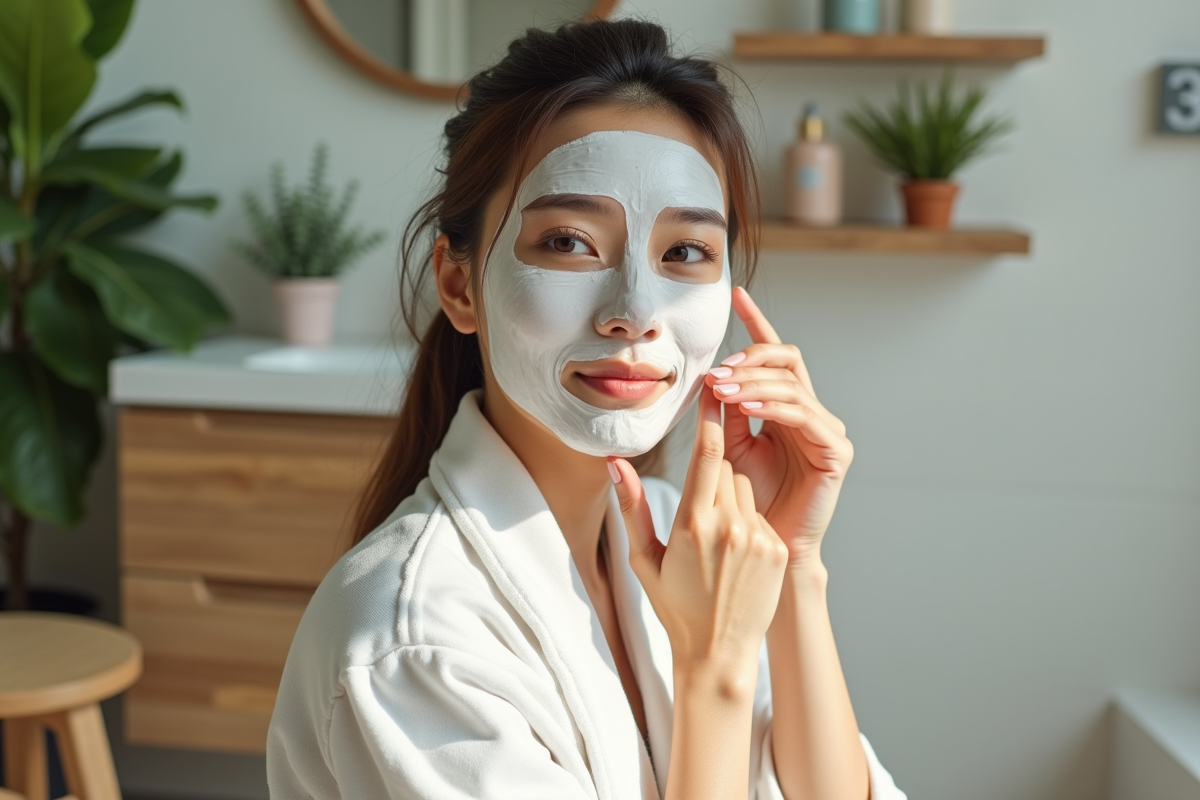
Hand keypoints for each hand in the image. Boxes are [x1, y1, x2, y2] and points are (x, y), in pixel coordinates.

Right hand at [609, 389, 788, 681]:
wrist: (718, 652)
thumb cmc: (674, 606)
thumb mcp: (643, 559)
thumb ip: (632, 506)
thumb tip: (615, 463)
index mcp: (693, 523)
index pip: (708, 453)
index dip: (711, 416)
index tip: (713, 387)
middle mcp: (730, 525)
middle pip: (726, 468)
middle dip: (713, 474)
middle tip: (698, 512)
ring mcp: (758, 537)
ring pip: (746, 489)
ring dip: (731, 499)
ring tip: (716, 542)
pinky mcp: (777, 549)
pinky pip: (761, 514)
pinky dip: (748, 522)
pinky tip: (735, 556)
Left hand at [702, 287, 853, 567]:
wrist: (765, 550)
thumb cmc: (746, 503)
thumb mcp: (729, 449)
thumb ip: (726, 413)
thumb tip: (711, 377)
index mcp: (784, 408)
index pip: (774, 356)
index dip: (758, 323)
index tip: (737, 295)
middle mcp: (809, 413)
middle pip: (786, 360)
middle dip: (751, 358)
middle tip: (718, 370)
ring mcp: (826, 430)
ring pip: (791, 386)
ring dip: (753, 383)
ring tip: (721, 388)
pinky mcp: (836, 451)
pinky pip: (804, 416)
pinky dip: (773, 407)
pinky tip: (747, 407)